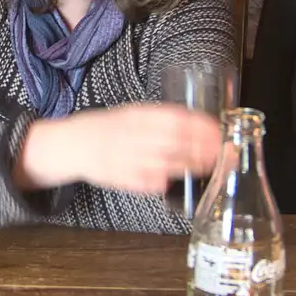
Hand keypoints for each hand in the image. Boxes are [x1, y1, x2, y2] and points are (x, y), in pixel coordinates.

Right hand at [15, 104, 222, 196]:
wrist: (72, 144)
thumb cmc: (107, 128)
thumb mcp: (132, 113)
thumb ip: (160, 119)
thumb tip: (196, 124)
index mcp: (136, 115)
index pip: (175, 119)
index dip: (200, 126)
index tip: (218, 131)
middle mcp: (132, 135)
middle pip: (175, 142)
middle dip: (203, 148)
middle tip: (222, 153)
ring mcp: (126, 158)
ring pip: (167, 164)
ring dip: (191, 166)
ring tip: (208, 166)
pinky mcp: (121, 179)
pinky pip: (149, 183)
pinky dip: (165, 182)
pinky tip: (177, 180)